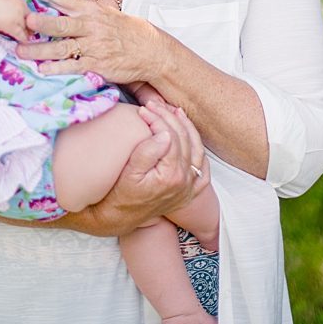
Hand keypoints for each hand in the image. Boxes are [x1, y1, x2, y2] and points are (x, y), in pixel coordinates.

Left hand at [16, 0, 174, 83]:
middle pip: (63, 24)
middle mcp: (91, 27)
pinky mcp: (97, 65)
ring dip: (40, 50)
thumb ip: (86, 3)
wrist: (152, 51)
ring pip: (63, 48)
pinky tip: (42, 69)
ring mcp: (94, 47)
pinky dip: (58, 68)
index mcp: (92, 11)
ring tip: (20, 51)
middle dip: (43, 22)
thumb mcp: (107, 12)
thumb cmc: (126, 30)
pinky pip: (74, 66)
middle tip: (25, 21)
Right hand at [64, 94, 205, 235]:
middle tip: (155, 105)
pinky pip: (202, 169)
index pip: (171, 136)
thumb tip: (164, 133)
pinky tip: (191, 139)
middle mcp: (186, 181)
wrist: (120, 218)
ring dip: (187, 129)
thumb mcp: (128, 172)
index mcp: (172, 175)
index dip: (158, 119)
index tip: (143, 109)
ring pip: (198, 151)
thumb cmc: (119, 195)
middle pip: (185, 140)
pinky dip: (199, 152)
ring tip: (175, 112)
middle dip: (170, 119)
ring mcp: (189, 187)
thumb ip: (147, 152)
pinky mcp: (189, 192)